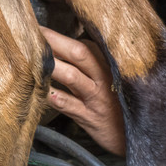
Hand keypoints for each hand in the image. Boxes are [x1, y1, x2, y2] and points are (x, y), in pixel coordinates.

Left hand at [40, 27, 126, 156]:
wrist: (135, 136)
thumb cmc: (119, 104)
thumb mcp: (112, 80)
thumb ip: (92, 65)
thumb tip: (63, 47)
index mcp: (108, 65)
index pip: (84, 44)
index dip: (60, 36)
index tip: (39, 29)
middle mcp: (103, 78)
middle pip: (79, 54)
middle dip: (54, 41)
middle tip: (31, 34)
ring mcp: (96, 98)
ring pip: (72, 77)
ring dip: (51, 66)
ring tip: (30, 59)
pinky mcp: (89, 117)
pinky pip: (69, 105)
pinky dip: (54, 97)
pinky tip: (42, 91)